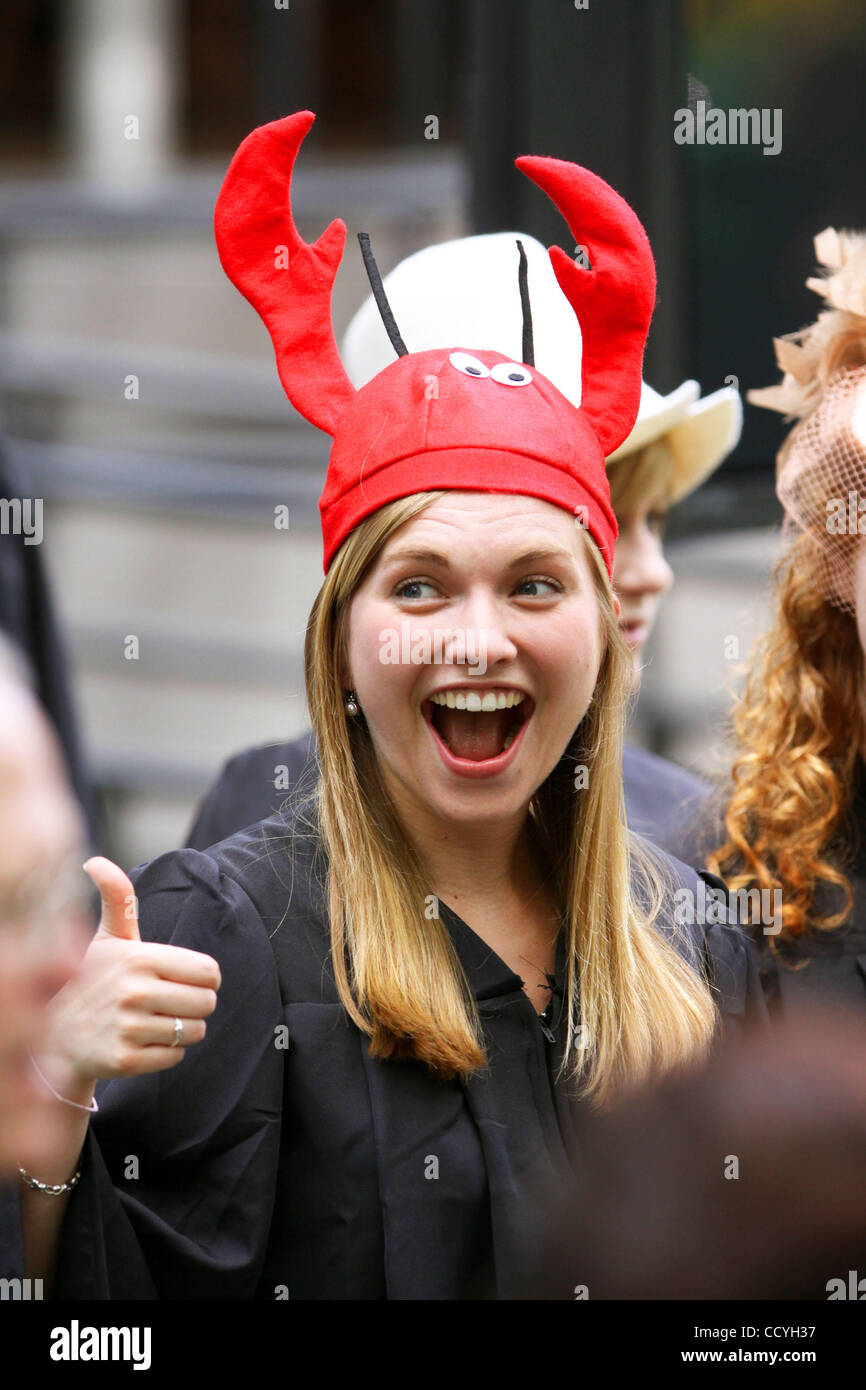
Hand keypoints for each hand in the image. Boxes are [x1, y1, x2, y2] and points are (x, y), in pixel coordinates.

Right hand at [34, 857, 220, 1088]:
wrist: (53, 1036)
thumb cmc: (90, 980)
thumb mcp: (106, 938)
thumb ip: (117, 900)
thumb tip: (94, 861)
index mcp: (138, 958)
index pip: (208, 971)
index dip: (204, 977)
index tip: (184, 979)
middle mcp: (133, 991)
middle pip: (207, 1003)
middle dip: (195, 1004)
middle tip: (168, 1002)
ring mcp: (128, 1028)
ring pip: (195, 1031)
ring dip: (182, 1029)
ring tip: (153, 1020)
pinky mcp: (124, 1060)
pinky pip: (176, 1056)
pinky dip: (166, 1052)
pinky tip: (142, 1041)